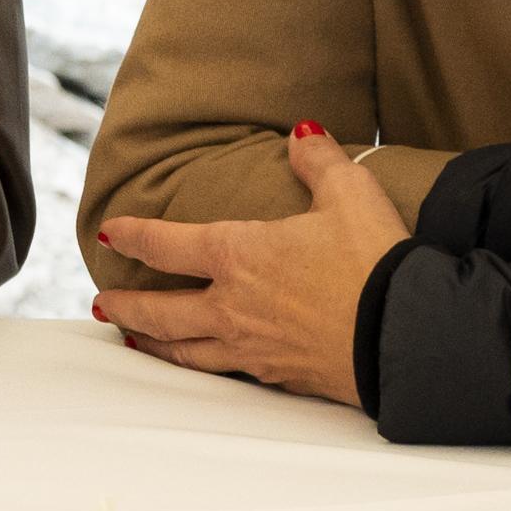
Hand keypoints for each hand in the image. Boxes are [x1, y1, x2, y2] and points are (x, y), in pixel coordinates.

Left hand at [89, 123, 408, 406]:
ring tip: (133, 340)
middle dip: (126, 303)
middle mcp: (233, 306)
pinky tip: (203, 364)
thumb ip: (319, 161)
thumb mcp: (350, 194)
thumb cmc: (376, 262)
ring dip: (152, 343)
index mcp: (239, 255)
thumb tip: (302, 133)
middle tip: (103, 302)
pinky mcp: (279, 377)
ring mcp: (252, 347)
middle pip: (160, 309)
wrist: (407, 337)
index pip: (166, 244)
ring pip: (185, 350)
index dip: (131, 234)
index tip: (107, 231)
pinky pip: (226, 373)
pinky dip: (201, 367)